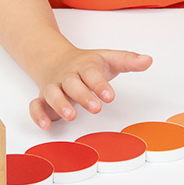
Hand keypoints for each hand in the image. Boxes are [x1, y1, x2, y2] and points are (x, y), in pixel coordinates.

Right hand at [29, 49, 151, 130]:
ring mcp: (54, 87)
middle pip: (72, 84)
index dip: (100, 85)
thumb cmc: (86, 64)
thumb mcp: (107, 59)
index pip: (91, 73)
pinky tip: (46, 125)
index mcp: (84, 66)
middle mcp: (67, 76)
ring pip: (52, 93)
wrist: (54, 59)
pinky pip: (35, 105)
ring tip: (72, 116)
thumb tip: (148, 60)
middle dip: (83, 96)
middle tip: (96, 108)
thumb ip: (127, 61)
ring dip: (60, 104)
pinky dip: (38, 114)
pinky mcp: (43, 99)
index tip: (110, 96)